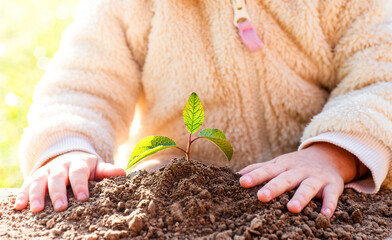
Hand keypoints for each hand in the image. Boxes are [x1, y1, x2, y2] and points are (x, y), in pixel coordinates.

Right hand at [14, 151, 125, 212]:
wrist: (68, 157)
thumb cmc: (86, 168)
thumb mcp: (98, 168)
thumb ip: (107, 171)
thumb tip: (123, 173)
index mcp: (79, 163)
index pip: (79, 172)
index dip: (81, 184)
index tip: (83, 198)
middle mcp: (61, 166)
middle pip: (58, 177)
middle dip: (59, 192)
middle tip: (61, 207)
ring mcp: (47, 171)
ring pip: (40, 180)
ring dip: (37, 194)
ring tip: (37, 210)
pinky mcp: (35, 177)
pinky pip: (27, 184)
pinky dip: (23, 194)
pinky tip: (20, 206)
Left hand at [239, 142, 363, 216]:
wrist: (329, 155)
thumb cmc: (295, 164)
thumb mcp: (278, 164)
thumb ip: (259, 169)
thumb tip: (237, 174)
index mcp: (283, 166)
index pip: (266, 171)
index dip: (255, 176)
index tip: (242, 182)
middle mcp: (298, 171)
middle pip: (285, 179)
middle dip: (274, 187)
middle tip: (262, 196)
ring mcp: (316, 178)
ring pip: (308, 187)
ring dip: (300, 197)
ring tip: (292, 208)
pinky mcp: (332, 185)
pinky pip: (331, 195)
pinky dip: (329, 204)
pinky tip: (325, 215)